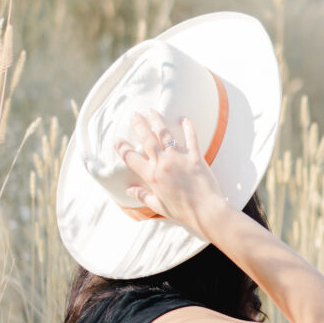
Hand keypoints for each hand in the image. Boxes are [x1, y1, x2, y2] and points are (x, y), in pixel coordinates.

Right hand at [114, 111, 227, 235]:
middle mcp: (163, 164)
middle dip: (139, 125)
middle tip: (134, 115)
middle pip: (147, 140)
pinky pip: (191, 137)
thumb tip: (129, 190)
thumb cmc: (183, 211)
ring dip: (157, 121)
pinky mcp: (195, 157)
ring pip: (165, 134)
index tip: (117, 140)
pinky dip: (188, 127)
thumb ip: (143, 195)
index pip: (132, 159)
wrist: (206, 211)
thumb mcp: (158, 206)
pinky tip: (184, 118)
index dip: (123, 148)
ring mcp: (179, 158)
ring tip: (151, 111)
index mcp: (152, 177)